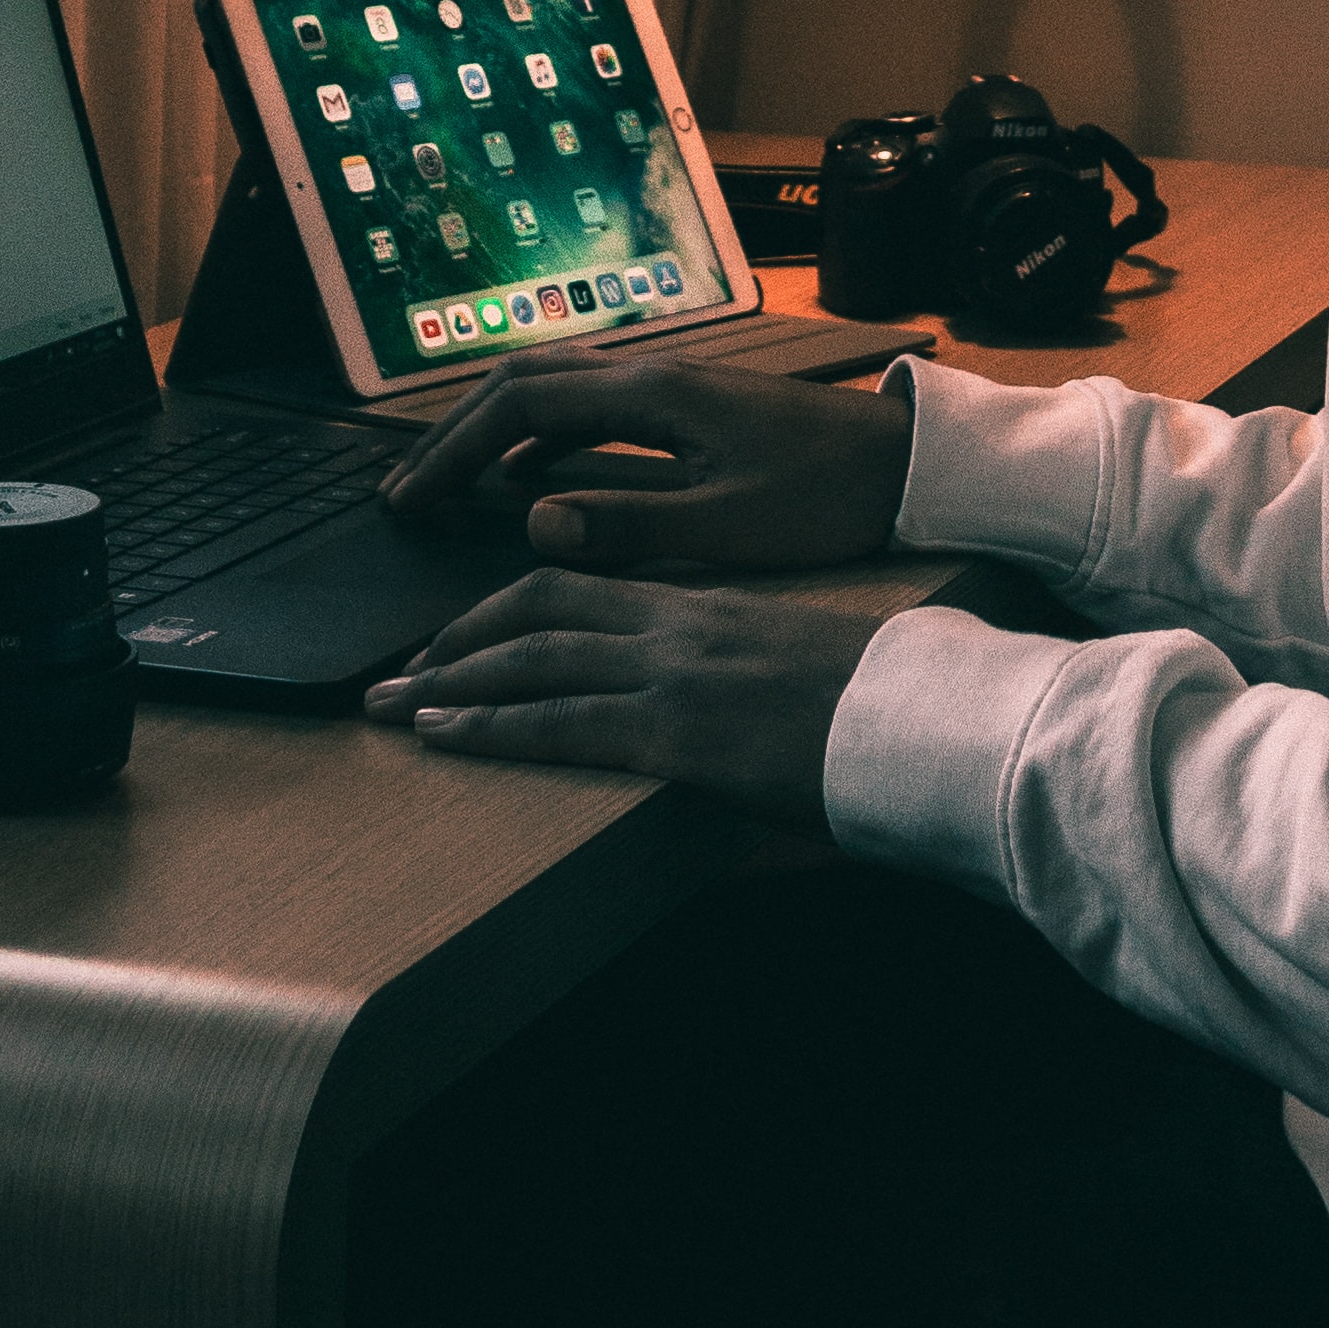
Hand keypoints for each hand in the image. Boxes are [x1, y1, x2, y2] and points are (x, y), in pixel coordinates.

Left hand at [359, 571, 881, 820]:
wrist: (938, 721)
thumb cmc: (887, 711)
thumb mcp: (798, 679)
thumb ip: (741, 687)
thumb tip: (715, 725)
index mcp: (707, 610)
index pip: (581, 592)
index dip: (505, 612)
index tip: (456, 641)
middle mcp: (679, 627)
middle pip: (537, 610)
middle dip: (453, 643)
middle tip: (394, 674)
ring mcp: (675, 675)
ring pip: (533, 660)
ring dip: (448, 684)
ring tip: (390, 708)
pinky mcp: (678, 732)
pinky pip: (561, 722)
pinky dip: (490, 726)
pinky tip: (444, 735)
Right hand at [380, 349, 914, 569]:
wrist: (906, 463)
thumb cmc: (828, 496)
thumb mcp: (728, 524)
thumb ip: (626, 521)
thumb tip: (530, 518)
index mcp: (653, 395)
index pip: (518, 405)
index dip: (452, 451)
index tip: (407, 498)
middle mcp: (651, 374)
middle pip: (520, 380)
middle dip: (452, 432)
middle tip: (405, 491)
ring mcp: (667, 384)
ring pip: (551, 388)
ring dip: (491, 430)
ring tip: (446, 488)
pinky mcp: (685, 405)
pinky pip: (586, 407)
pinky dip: (538, 436)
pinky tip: (527, 483)